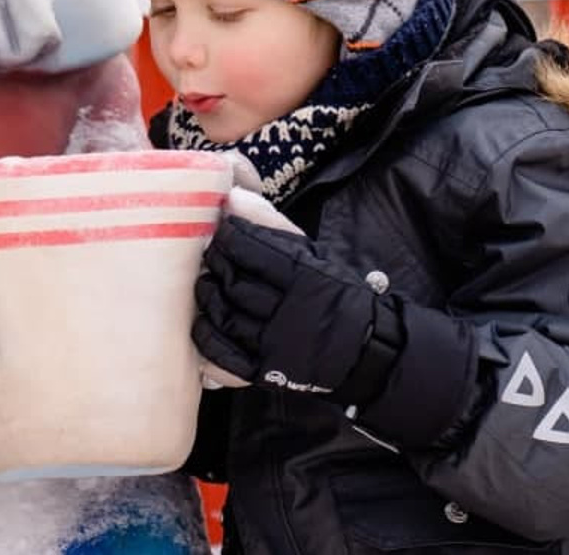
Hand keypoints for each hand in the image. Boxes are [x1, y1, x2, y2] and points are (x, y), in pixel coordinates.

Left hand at [192, 216, 388, 401]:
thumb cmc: (331, 291)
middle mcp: (289, 312)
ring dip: (207, 296)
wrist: (363, 349)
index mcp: (303, 276)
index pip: (249, 248)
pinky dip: (207, 336)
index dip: (228, 236)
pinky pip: (223, 354)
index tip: (223, 232)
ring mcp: (276, 345)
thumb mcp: (312, 252)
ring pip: (224, 315)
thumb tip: (232, 198)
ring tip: (209, 284)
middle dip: (215, 264)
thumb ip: (272, 225)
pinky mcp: (266, 371)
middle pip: (232, 281)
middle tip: (212, 257)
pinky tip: (204, 321)